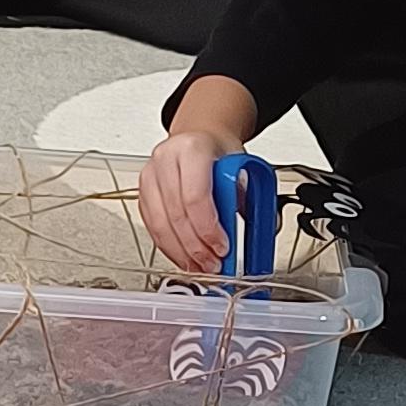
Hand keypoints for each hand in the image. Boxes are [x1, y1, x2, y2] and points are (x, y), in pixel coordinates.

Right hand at [139, 130, 231, 273]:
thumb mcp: (240, 168)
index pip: (196, 196)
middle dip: (196, 247)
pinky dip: (169, 247)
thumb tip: (262, 230)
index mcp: (193, 149)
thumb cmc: (219, 153)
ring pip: (160, 224)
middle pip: (177, 214)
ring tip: (200, 267)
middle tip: (213, 264)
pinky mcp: (143, 193)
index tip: (222, 247)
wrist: (199, 138)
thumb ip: (245, 199)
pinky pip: (152, 227)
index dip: (208, 229)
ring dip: (182, 253)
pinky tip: (185, 258)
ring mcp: (150, 175)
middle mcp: (166, 159)